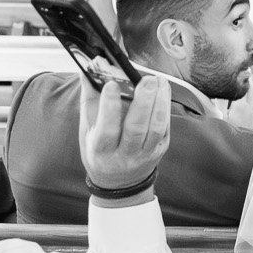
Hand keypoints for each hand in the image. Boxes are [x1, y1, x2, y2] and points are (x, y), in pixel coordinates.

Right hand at [78, 72, 170, 191]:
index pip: (106, 129)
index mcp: (101, 151)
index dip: (109, 107)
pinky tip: (163, 91)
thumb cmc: (98, 150)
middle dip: (143, 102)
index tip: (112, 84)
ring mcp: (145, 155)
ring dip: (159, 102)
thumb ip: (89, 99)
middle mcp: (124, 156)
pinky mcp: (159, 150)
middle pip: (136, 129)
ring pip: (155, 128)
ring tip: (158, 81)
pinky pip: (165, 129)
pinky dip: (165, 108)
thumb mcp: (87, 130)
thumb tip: (88, 69)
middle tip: (147, 79)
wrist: (118, 182)